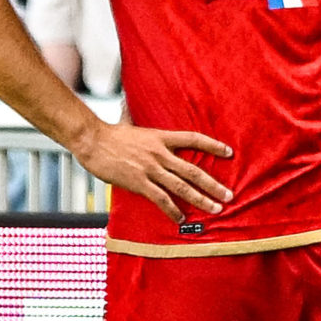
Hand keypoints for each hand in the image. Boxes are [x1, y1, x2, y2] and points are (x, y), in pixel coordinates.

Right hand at [75, 120, 232, 225]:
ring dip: (201, 199)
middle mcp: (159, 153)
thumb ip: (133, 114)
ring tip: (215, 209)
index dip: (212, 145)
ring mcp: (150, 169)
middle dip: (213, 184)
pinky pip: (161, 199)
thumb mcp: (127, 122)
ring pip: (182, 187)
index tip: (228, 152)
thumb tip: (128, 102)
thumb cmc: (108, 133)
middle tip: (229, 195)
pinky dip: (172, 210)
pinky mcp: (139, 182)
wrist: (91, 141)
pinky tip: (180, 218)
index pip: (193, 139)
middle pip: (193, 170)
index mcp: (160, 137)